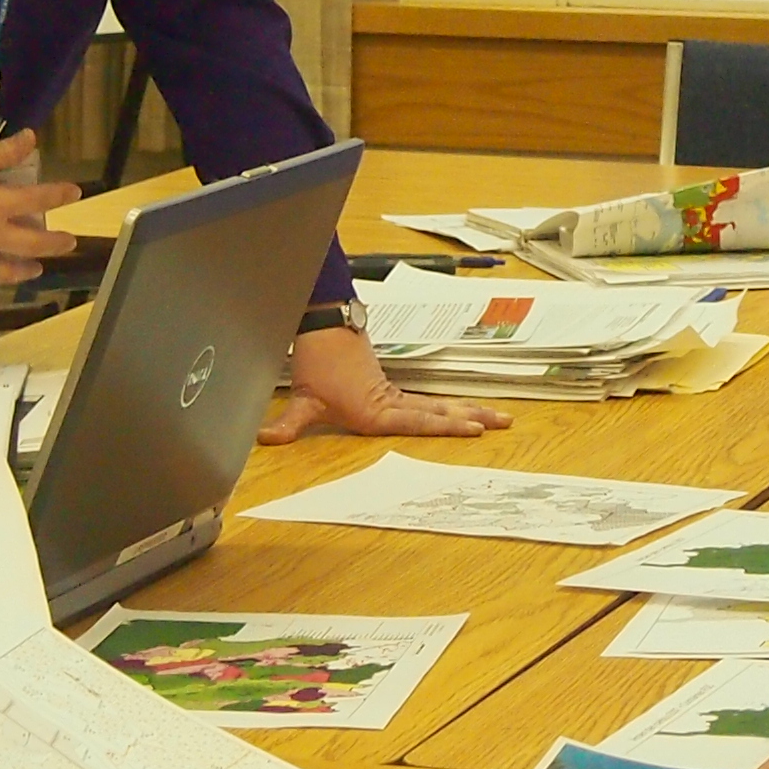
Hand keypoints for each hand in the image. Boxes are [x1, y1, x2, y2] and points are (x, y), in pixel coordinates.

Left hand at [260, 324, 508, 442]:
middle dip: (472, 417)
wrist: (325, 327)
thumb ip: (289, 424)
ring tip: (497, 417)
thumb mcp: (305, 399)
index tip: (475, 427)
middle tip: (503, 421)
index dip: (447, 426)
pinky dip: (449, 409)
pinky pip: (427, 402)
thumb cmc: (319, 362)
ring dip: (467, 411)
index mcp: (376, 410)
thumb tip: (264, 440)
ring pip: (438, 405)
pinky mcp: (392, 390)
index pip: (417, 420)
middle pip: (439, 411)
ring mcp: (395, 395)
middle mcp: (392, 402)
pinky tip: (464, 413)